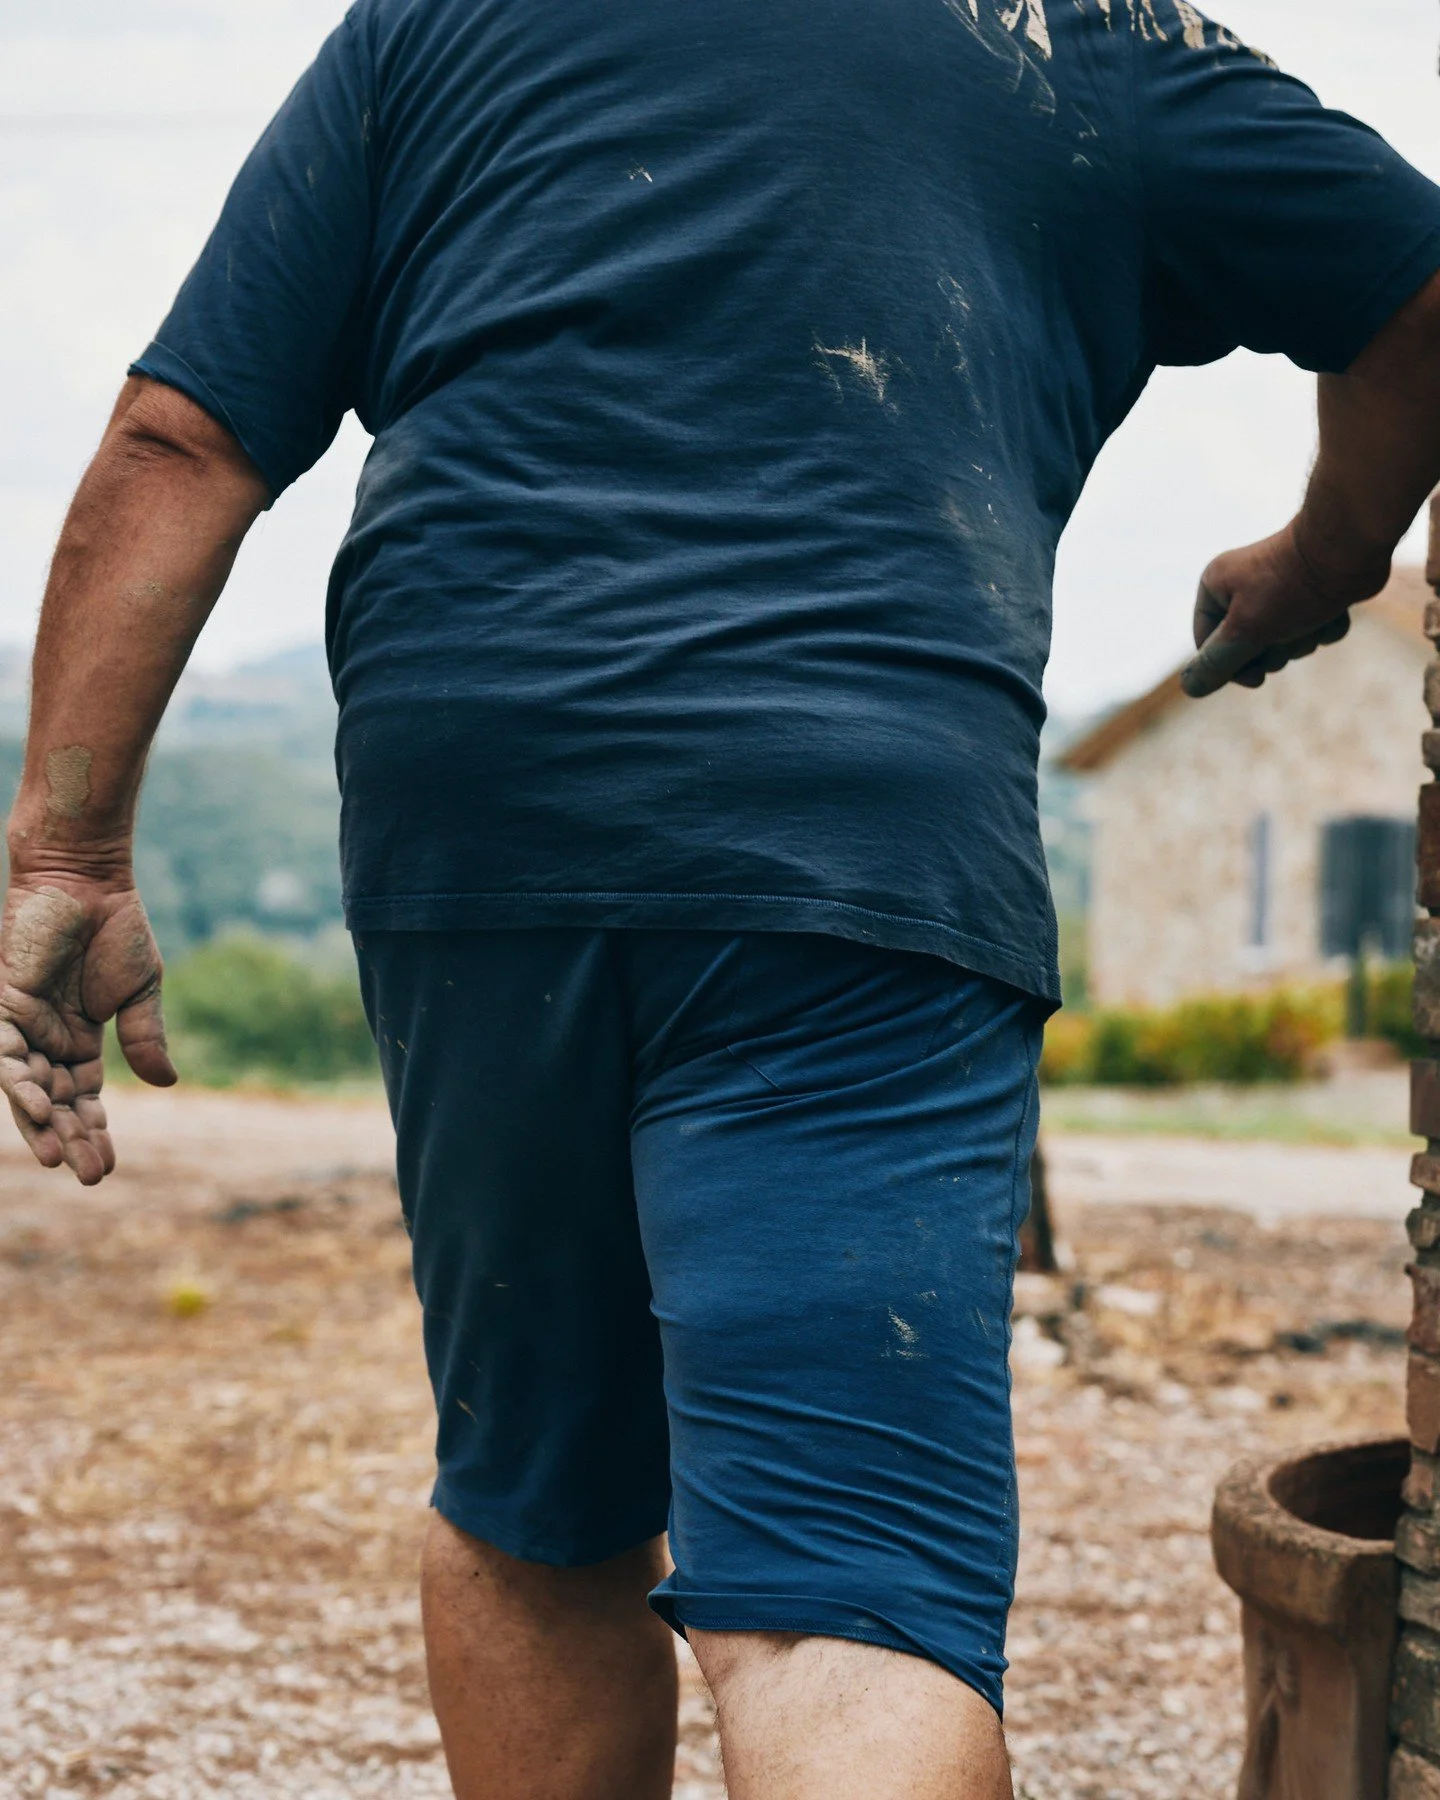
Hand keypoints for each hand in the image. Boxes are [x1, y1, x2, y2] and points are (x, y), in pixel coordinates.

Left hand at [0, 873, 176, 1184]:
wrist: (87, 880)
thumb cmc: (116, 928)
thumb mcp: (140, 992)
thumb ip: (146, 1037)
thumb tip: (166, 1084)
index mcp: (80, 1039)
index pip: (84, 1099)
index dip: (94, 1133)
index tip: (108, 1169)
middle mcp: (46, 1039)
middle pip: (55, 1103)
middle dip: (71, 1140)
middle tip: (89, 1177)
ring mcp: (23, 1024)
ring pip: (27, 1087)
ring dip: (41, 1123)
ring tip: (58, 1157)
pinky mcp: (5, 1003)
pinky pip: (4, 1053)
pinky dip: (18, 1082)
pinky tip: (38, 1107)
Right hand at [1181, 520, 1386, 699]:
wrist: (1349, 548)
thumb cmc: (1292, 586)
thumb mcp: (1245, 631)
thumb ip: (1217, 663)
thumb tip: (1191, 687)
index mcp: (1216, 587)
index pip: (1207, 646)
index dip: (1232, 667)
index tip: (1257, 677)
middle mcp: (1242, 586)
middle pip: (1248, 648)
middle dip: (1275, 650)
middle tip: (1289, 633)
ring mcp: (1279, 590)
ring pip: (1285, 642)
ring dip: (1303, 640)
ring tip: (1314, 616)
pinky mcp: (1312, 593)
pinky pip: (1312, 630)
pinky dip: (1325, 628)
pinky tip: (1333, 610)